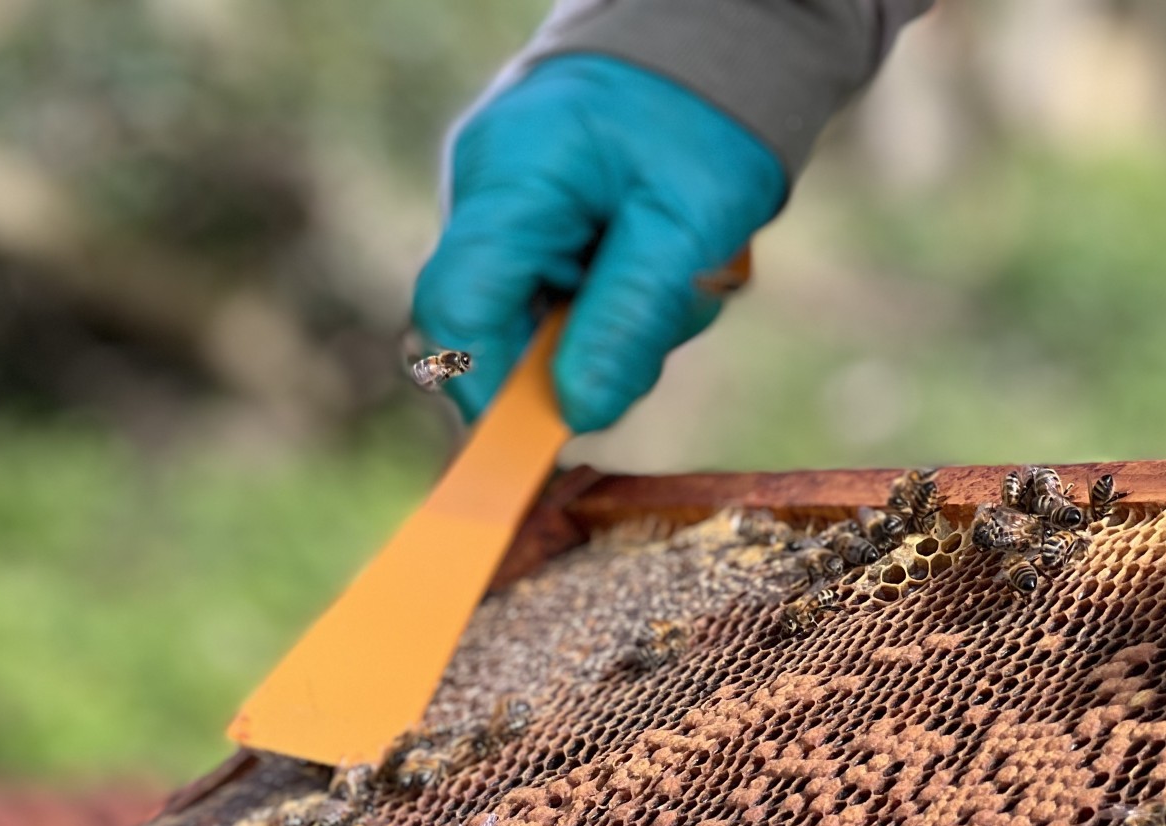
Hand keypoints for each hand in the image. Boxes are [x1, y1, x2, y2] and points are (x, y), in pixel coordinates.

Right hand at [413, 54, 786, 432]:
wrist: (708, 42)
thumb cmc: (701, 117)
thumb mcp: (691, 223)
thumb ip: (628, 320)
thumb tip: (577, 413)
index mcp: (508, 180)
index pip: (457, 313)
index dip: (486, 392)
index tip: (540, 442)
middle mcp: (480, 194)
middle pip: (489, 328)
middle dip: (569, 355)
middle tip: (654, 317)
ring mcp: (494, 210)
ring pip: (526, 323)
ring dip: (600, 328)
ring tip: (666, 272)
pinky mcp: (520, 225)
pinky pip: (547, 299)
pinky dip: (601, 305)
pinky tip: (644, 265)